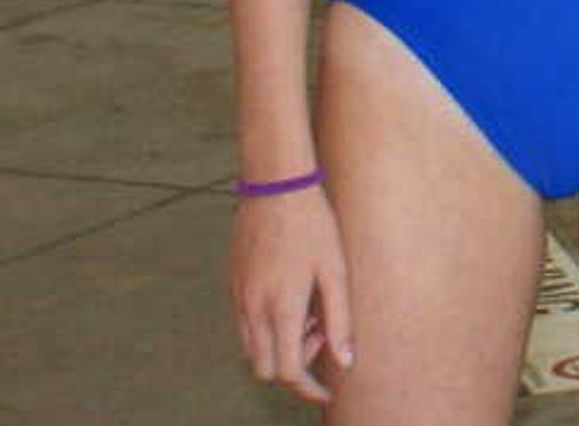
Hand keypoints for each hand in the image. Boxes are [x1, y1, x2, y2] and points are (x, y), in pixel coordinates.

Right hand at [229, 186, 353, 401]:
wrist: (276, 186)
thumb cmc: (314, 226)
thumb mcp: (336, 271)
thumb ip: (339, 319)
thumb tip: (346, 363)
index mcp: (280, 310)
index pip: (286, 373)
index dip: (308, 389)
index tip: (328, 391)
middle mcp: (252, 310)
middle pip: (264, 368)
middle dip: (293, 365)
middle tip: (321, 332)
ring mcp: (237, 298)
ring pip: (251, 348)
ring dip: (279, 345)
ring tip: (309, 309)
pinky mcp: (232, 285)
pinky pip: (244, 324)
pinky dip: (266, 327)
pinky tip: (291, 296)